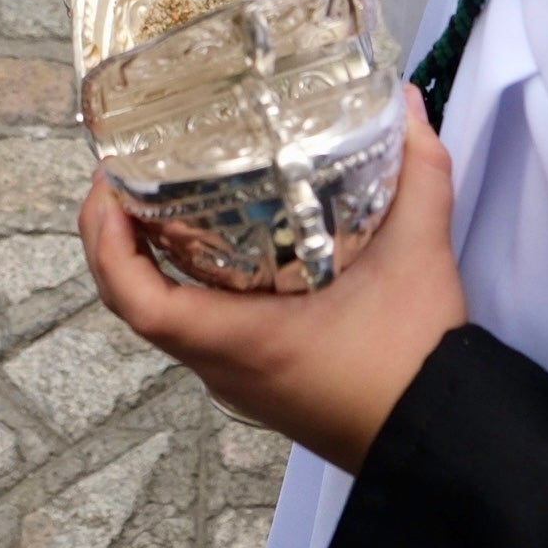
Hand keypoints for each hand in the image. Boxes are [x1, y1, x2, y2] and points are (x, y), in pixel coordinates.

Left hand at [82, 90, 467, 472]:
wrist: (441, 441)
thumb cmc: (415, 365)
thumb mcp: (419, 256)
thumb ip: (418, 174)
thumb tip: (405, 106)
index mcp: (239, 341)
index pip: (138, 301)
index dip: (106, 244)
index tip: (106, 189)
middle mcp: (224, 367)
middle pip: (136, 304)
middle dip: (116, 240)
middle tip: (124, 177)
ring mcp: (238, 379)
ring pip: (166, 319)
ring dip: (148, 264)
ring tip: (156, 198)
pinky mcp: (260, 382)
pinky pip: (198, 330)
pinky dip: (186, 287)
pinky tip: (215, 248)